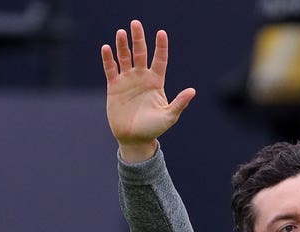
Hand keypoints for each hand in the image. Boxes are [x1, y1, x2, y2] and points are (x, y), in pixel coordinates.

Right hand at [101, 20, 195, 161]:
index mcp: (156, 82)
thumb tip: (192, 91)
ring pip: (125, 58)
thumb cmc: (154, 128)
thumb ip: (179, 103)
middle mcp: (142, 78)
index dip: (161, 47)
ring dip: (122, 45)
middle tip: (136, 23)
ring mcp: (128, 81)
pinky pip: (111, 69)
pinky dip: (108, 59)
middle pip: (140, 53)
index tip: (161, 33)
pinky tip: (107, 48)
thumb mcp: (169, 116)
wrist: (134, 139)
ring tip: (121, 32)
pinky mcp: (114, 87)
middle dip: (138, 39)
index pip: (160, 60)